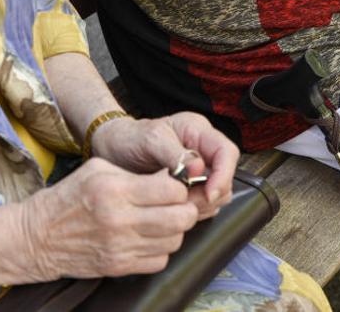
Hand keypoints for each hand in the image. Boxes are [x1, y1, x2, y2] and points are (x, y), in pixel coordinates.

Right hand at [22, 158, 197, 278]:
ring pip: (174, 241)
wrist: (37, 237)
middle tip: (178, 205)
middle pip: (180, 219)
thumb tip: (170, 178)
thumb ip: (136, 173)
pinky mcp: (119, 266)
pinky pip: (159, 261)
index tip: (174, 187)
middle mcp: (120, 220)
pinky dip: (160, 250)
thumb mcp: (98, 169)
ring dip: (175, 230)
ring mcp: (120, 246)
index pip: (172, 191)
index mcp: (115, 190)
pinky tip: (149, 238)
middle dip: (186, 209)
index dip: (180, 188)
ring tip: (162, 221)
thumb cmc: (68, 198)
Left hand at [90, 113, 238, 219]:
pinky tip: (176, 207)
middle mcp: (203, 148)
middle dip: (211, 192)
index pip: (227, 152)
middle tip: (187, 202)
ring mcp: (199, 167)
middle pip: (227, 175)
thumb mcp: (150, 140)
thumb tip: (198, 169)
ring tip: (178, 205)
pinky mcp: (191, 184)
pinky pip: (205, 200)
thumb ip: (174, 153)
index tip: (209, 192)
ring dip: (203, 203)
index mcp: (198, 131)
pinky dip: (195, 208)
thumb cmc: (128, 139)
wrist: (112, 148)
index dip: (223, 174)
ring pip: (219, 191)